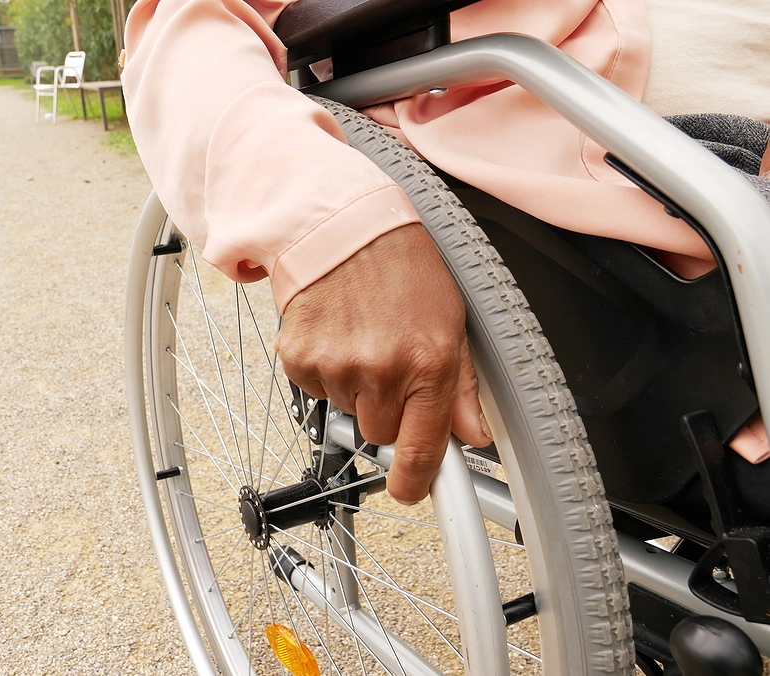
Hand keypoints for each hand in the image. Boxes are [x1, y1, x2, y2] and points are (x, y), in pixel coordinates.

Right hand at [276, 224, 491, 503]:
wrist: (344, 226)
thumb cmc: (403, 266)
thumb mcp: (451, 321)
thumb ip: (463, 386)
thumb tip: (473, 435)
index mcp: (428, 363)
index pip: (421, 448)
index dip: (414, 480)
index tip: (409, 491)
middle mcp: (382, 369)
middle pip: (379, 432)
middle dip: (386, 408)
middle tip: (388, 361)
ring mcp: (337, 365)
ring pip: (348, 410)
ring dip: (355, 385)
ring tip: (362, 336)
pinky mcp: (300, 358)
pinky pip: (316, 390)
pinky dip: (326, 370)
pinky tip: (336, 334)